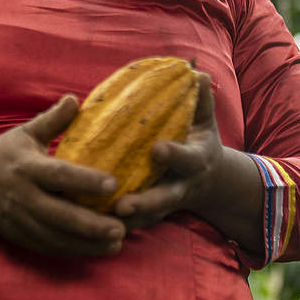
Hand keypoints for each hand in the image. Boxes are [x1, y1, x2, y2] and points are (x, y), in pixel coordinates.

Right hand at [0, 95, 126, 256]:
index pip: (59, 175)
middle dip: (90, 225)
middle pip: (59, 215)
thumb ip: (53, 119)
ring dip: (87, 243)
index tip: (114, 184)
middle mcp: (23, 196)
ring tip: (117, 242)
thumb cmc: (5, 153)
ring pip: (56, 237)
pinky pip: (49, 247)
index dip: (86, 180)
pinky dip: (74, 250)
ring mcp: (20, 220)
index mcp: (27, 167)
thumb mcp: (26, 133)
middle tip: (121, 227)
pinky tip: (98, 249)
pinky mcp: (20, 236)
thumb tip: (75, 98)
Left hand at [113, 72, 224, 232]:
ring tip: (101, 221)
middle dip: (145, 203)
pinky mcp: (150, 216)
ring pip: (146, 219)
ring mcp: (165, 205)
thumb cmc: (198, 141)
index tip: (157, 149)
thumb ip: (200, 98)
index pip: (186, 159)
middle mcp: (181, 187)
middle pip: (164, 200)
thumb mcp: (205, 120)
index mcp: (196, 162)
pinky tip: (90, 225)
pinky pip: (133, 225)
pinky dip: (114, 228)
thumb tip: (196, 72)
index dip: (173, 155)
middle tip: (123, 205)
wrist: (209, 182)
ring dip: (126, 222)